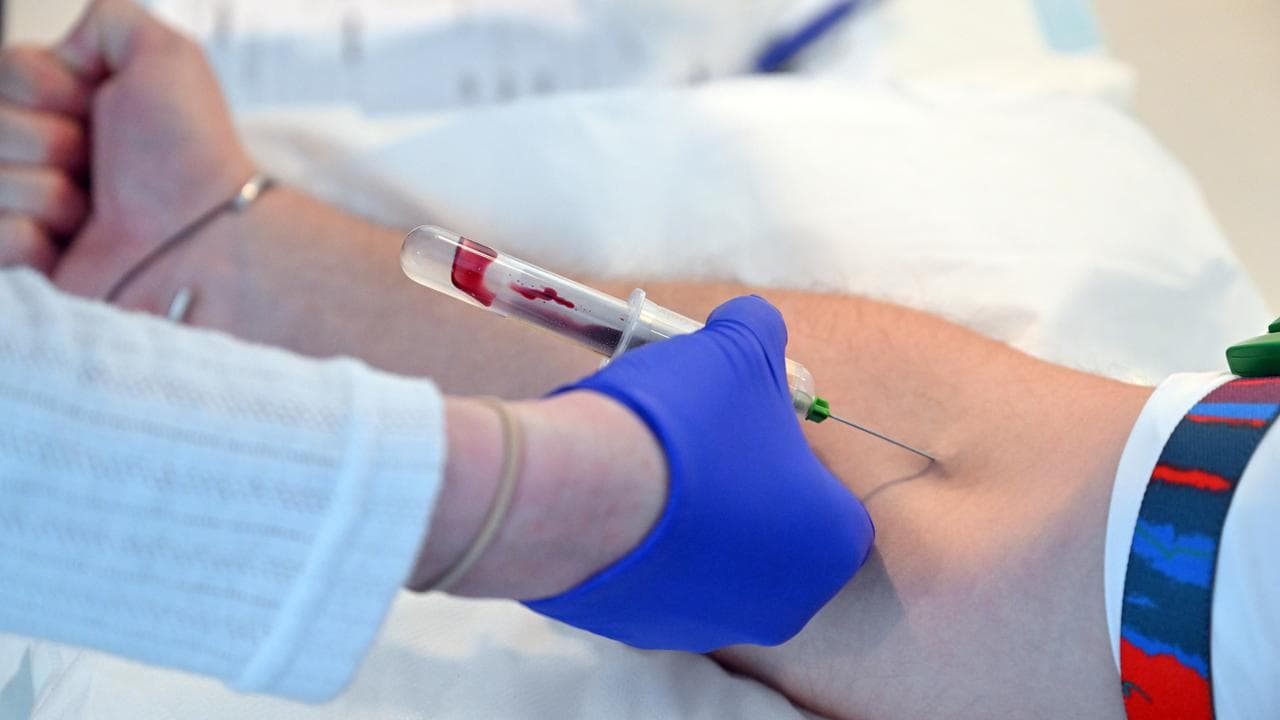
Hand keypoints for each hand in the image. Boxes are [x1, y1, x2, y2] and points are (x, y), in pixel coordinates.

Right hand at [0, 0, 252, 305]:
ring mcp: (30, 207)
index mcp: (67, 105)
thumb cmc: (191, 157)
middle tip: (101, 166)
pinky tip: (74, 246)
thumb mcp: (166, 57)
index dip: (48, 89)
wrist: (208, 241)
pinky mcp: (25, 260)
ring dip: (49, 194)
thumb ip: (109, 21)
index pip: (6, 73)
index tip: (99, 109)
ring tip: (98, 210)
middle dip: (47, 142)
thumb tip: (60, 48)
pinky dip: (32, 239)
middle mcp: (43, 152)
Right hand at [524, 296, 873, 651]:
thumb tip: (751, 323)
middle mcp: (786, 603)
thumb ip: (761, 331)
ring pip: (713, 563)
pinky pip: (655, 580)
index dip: (786, 454)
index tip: (744, 423)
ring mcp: (713, 627)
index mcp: (832, 543)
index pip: (826, 494)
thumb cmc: (688, 422)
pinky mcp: (643, 633)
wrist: (584, 488)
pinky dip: (642, 547)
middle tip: (698, 441)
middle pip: (772, 534)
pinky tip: (614, 503)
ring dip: (691, 523)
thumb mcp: (738, 347)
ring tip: (648, 468)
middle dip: (740, 491)